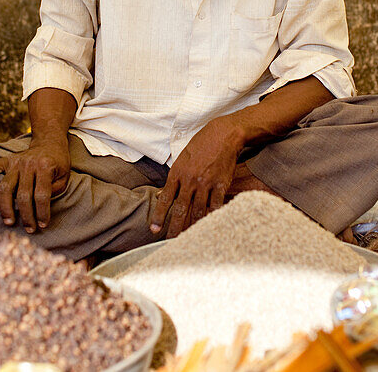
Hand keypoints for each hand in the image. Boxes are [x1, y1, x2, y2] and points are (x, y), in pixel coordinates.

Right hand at [0, 141, 69, 232]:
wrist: (49, 142)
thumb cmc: (58, 163)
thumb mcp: (64, 176)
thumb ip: (55, 190)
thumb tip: (40, 208)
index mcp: (45, 166)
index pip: (42, 195)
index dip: (42, 212)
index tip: (42, 225)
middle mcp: (28, 163)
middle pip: (23, 195)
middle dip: (26, 215)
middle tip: (29, 229)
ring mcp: (16, 161)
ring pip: (6, 187)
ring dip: (6, 207)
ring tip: (9, 221)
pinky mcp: (7, 159)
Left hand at [149, 119, 241, 237]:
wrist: (223, 135)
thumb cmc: (201, 145)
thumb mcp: (182, 158)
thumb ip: (174, 177)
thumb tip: (163, 194)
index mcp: (177, 173)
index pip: (166, 199)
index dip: (159, 216)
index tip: (154, 230)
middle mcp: (190, 180)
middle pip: (181, 209)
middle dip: (174, 228)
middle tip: (170, 242)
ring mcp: (206, 183)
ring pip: (198, 211)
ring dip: (192, 227)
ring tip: (188, 239)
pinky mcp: (221, 184)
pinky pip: (216, 206)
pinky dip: (212, 218)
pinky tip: (209, 227)